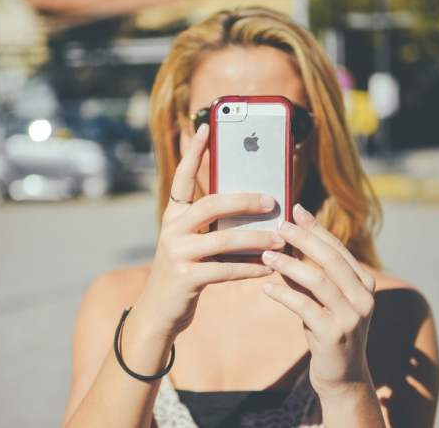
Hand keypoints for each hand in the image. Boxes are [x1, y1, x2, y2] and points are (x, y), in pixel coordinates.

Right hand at [134, 124, 283, 336]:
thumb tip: (256, 212)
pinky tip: (268, 267)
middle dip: (245, 200)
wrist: (159, 312)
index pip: (182, 177)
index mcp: (173, 215)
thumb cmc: (184, 272)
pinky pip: (226, 269)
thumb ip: (213, 226)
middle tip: (272, 200)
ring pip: (224, 238)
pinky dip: (250, 268)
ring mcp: (176, 253)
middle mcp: (171, 229)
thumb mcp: (192, 244)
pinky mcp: (186, 277)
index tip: (205, 126)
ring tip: (280, 238)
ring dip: (257, 239)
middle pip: (211, 204)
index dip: (194, 152)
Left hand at [261, 203, 376, 399]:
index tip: (296, 209)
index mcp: (364, 283)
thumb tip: (282, 245)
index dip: (316, 227)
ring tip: (266, 256)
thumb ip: (308, 275)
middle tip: (279, 226)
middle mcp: (364, 297)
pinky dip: (284, 294)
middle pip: (331, 258)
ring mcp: (352, 317)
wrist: (343, 378)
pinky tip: (267, 288)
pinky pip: (305, 307)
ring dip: (290, 265)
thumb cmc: (328, 332)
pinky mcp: (334, 335)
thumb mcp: (321, 301)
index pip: (338, 248)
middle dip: (304, 238)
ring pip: (319, 280)